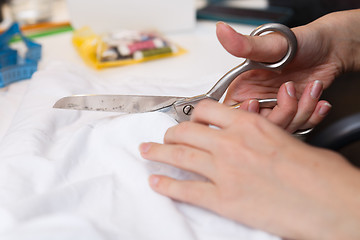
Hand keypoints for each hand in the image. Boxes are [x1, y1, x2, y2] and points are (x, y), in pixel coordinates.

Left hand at [140, 100, 359, 239]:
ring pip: (178, 155)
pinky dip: (166, 185)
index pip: (207, 110)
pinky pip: (185, 189)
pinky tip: (156, 182)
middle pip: (186, 132)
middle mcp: (230, 144)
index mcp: (248, 125)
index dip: (192, 115)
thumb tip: (252, 138)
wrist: (328, 202)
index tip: (187, 120)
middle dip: (170, 134)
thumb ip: (261, 135)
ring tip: (146, 152)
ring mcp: (223, 172)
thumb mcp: (287, 139)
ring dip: (157, 153)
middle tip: (163, 137)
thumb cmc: (317, 173)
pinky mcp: (223, 200)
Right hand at [215, 11, 354, 131]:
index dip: (245, 114)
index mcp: (244, 87)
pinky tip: (317, 99)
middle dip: (282, 112)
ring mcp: (277, 109)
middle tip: (292, 89)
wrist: (329, 48)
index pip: (233, 113)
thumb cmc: (300, 43)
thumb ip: (244, 44)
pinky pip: (301, 127)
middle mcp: (258, 100)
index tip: (258, 102)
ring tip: (310, 87)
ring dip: (303, 109)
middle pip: (261, 125)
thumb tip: (223, 31)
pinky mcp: (294, 115)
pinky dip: (313, 115)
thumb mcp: (271, 45)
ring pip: (283, 128)